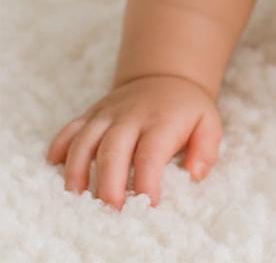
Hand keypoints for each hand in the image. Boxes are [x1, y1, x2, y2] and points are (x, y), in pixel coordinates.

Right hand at [45, 73, 221, 208]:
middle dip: (108, 184)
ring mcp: (108, 113)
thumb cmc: (187, 110)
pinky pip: (70, 129)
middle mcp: (131, 115)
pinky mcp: (92, 113)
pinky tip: (54, 166)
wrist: (167, 76)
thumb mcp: (209, 123)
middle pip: (112, 149)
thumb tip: (195, 173)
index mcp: (162, 121)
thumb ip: (206, 149)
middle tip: (111, 210)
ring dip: (77, 171)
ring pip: (84, 140)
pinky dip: (58, 147)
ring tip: (78, 198)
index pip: (151, 154)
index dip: (146, 182)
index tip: (148, 206)